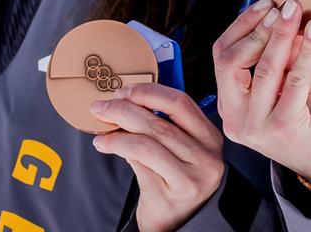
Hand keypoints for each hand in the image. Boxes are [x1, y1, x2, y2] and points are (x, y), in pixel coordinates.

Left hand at [90, 84, 226, 231]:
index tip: (124, 91)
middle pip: (159, 122)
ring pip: (146, 144)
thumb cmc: (177, 179)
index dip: (148, 92)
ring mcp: (190, 177)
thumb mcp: (183, 148)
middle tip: (102, 106)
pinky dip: (117, 150)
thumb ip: (164, 124)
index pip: (180, 103)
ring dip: (116, 133)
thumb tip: (125, 101)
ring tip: (101, 130)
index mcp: (209, 137)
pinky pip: (138, 165)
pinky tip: (105, 145)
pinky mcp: (171, 194)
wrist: (179, 220)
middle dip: (124, 109)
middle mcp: (205, 156)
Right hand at [213, 0, 310, 188]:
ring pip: (264, 68)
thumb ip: (286, 56)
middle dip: (259, 28)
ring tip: (299, 12)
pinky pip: (294, 80)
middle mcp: (234, 117)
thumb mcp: (291, 82)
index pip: (221, 57)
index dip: (242, 26)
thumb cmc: (309, 120)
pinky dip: (307, 51)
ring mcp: (255, 125)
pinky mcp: (282, 128)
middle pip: (231, 62)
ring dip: (283, 34)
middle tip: (284, 6)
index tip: (266, 5)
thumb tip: (289, 19)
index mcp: (230, 104)